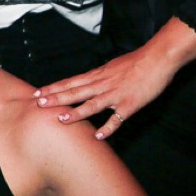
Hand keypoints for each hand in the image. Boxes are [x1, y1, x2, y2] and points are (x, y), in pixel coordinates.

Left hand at [34, 45, 178, 139]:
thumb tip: (87, 82)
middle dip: (56, 98)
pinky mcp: (129, 104)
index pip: (71, 82)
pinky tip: (98, 136)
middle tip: (38, 104)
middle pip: (75, 92)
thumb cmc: (136, 62)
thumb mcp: (111, 66)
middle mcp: (102, 84)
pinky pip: (117, 119)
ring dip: (76, 113)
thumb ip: (99, 76)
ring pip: (92, 104)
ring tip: (61, 119)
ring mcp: (115, 95)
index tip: (37, 93)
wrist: (157, 58)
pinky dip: (108, 128)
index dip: (53, 88)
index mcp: (97, 75)